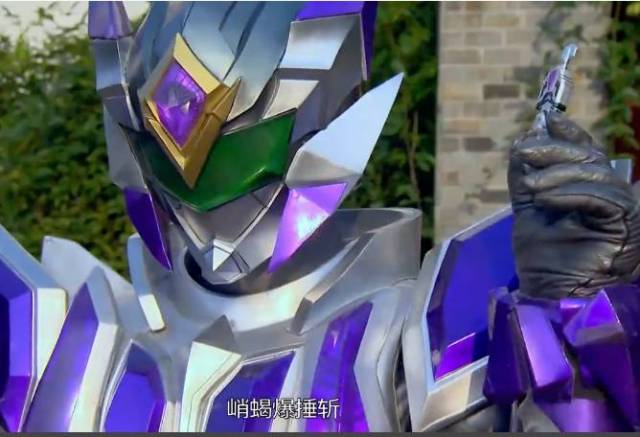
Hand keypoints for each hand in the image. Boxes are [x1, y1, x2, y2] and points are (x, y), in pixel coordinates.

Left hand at [508, 112, 639, 298]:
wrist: (549, 293)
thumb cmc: (542, 258)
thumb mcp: (528, 209)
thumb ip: (526, 178)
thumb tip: (521, 142)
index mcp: (589, 192)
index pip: (587, 154)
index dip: (571, 134)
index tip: (548, 120)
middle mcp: (610, 198)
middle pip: (591, 159)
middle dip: (555, 150)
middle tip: (524, 151)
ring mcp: (622, 211)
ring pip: (597, 174)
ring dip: (558, 174)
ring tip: (531, 187)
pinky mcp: (626, 225)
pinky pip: (602, 198)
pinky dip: (570, 193)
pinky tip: (545, 199)